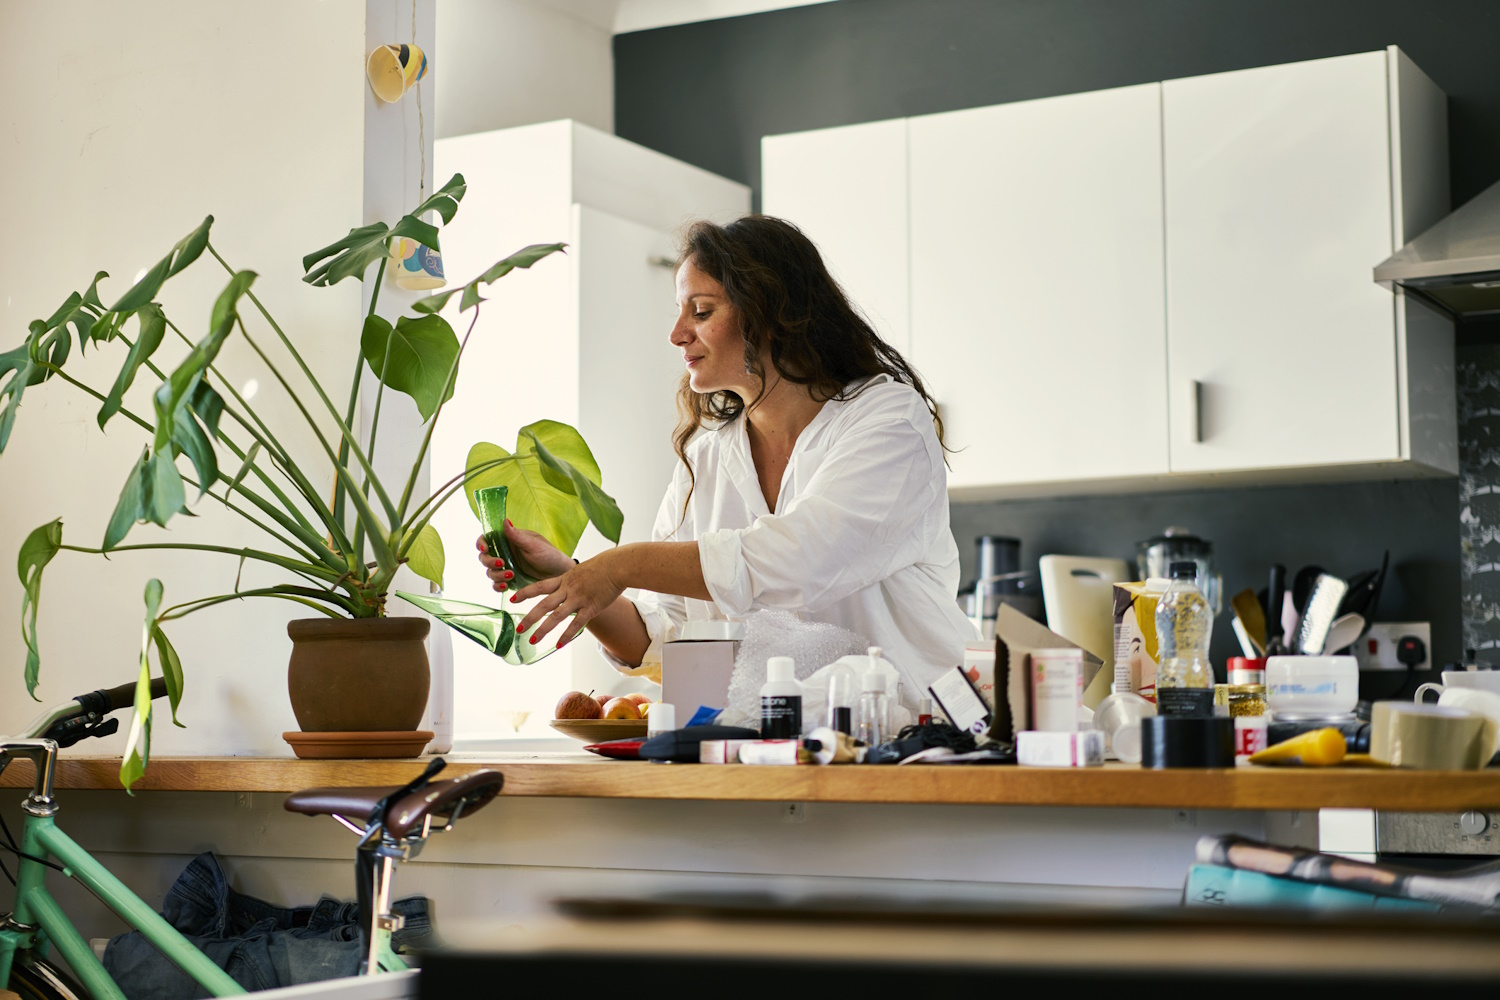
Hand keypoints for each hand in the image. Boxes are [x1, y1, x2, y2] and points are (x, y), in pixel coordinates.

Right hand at [475, 520, 572, 592]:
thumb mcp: (534, 545)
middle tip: (501, 563)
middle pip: (485, 557)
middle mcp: (505, 553)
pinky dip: (498, 586)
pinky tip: (506, 586)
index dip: (481, 544)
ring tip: (511, 575)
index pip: (487, 539)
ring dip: (496, 575)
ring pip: (490, 572)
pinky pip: (497, 584)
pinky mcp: (510, 580)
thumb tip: (505, 521)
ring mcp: (506, 567)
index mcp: (508, 540)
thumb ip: (517, 536)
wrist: (559, 574)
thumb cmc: (549, 555)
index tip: (484, 549)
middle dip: (489, 561)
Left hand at [511, 549, 626, 648]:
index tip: (511, 599)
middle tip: (519, 629)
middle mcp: (568, 589)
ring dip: (543, 629)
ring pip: (556, 616)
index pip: (539, 586)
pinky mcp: (591, 607)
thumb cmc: (603, 566)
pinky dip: (566, 635)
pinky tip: (558, 645)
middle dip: (530, 618)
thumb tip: (564, 582)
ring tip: (533, 640)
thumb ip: (571, 578)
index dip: (524, 593)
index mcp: (564, 579)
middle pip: (544, 604)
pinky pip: (576, 624)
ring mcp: (579, 598)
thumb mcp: (581, 569)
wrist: (618, 566)